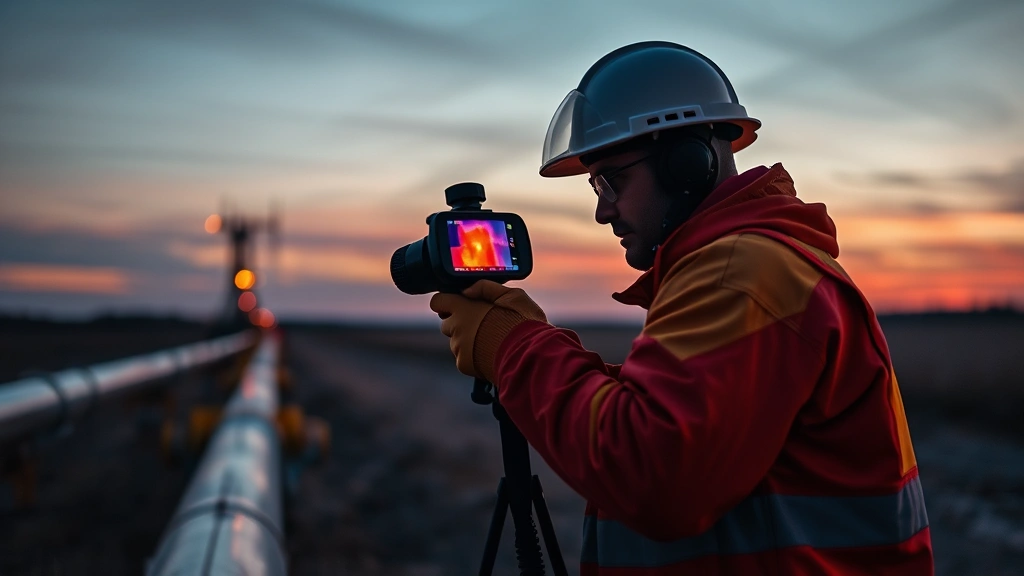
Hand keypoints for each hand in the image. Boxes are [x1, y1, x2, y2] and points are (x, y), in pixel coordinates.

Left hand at [429, 281, 546, 381]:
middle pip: (447, 323)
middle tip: (481, 325)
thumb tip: (467, 289)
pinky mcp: (463, 364)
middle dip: (459, 324)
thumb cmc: (523, 323)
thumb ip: (486, 288)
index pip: (438, 301)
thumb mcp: (512, 296)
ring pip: (455, 342)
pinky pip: (463, 358)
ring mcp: (458, 347)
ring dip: (467, 341)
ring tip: (490, 341)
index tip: (455, 306)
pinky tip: (490, 354)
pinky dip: (473, 357)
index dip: (446, 302)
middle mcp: (457, 326)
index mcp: (464, 307)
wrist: (529, 355)